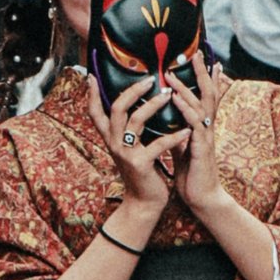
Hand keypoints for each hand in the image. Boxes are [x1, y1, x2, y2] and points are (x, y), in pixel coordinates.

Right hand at [86, 67, 183, 217]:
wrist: (144, 203)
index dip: (92, 94)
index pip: (95, 112)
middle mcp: (114, 143)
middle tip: (150, 79)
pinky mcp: (140, 164)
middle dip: (133, 90)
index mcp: (110, 138)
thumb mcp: (130, 149)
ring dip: (154, 105)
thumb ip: (128, 130)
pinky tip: (186, 130)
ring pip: (135, 120)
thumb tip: (134, 106)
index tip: (92, 76)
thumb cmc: (141, 171)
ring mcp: (126, 153)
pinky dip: (174, 136)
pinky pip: (158, 144)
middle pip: (117, 109)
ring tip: (169, 95)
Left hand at [170, 50, 227, 219]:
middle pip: (207, 94)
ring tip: (176, 73)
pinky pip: (194, 125)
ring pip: (200, 106)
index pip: (204, 96)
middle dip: (201, 73)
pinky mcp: (201, 149)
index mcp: (201, 127)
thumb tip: (167, 118)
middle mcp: (206, 128)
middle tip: (196, 53)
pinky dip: (186, 110)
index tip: (202, 58)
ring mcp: (205, 137)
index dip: (204, 77)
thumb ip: (178, 131)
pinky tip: (177, 99)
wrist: (201, 198)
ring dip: (188, 88)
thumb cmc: (192, 174)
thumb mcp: (182, 148)